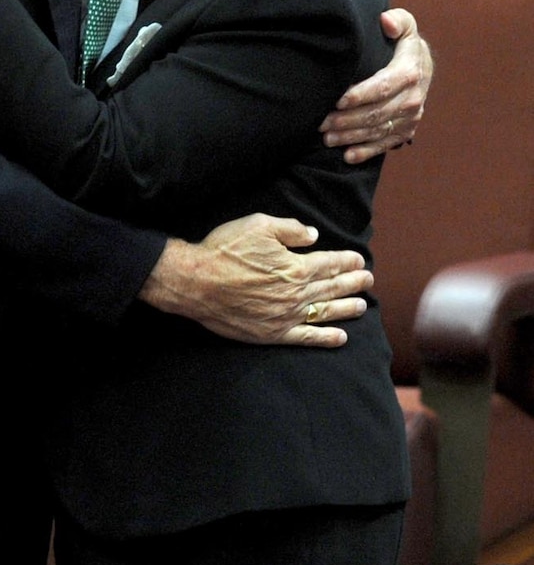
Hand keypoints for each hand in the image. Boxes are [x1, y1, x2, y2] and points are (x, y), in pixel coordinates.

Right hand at [139, 213, 372, 346]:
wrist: (196, 282)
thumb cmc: (225, 250)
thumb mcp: (258, 226)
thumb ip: (290, 229)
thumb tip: (313, 235)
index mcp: (296, 267)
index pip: (329, 263)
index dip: (347, 261)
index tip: (359, 260)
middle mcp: (297, 294)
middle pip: (332, 288)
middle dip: (353, 283)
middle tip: (368, 281)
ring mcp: (286, 316)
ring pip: (325, 313)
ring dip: (346, 308)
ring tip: (361, 305)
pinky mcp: (273, 333)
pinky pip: (307, 338)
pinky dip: (326, 338)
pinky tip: (341, 337)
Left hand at [320, 8, 432, 163]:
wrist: (423, 67)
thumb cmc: (403, 44)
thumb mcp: (405, 26)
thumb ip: (397, 21)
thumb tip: (385, 21)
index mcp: (410, 72)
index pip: (382, 87)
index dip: (359, 95)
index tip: (336, 100)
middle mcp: (413, 98)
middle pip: (376, 113)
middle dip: (346, 120)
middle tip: (320, 123)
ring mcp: (411, 117)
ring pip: (378, 131)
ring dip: (351, 137)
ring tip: (326, 138)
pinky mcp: (407, 130)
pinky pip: (386, 144)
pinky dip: (366, 152)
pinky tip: (348, 156)